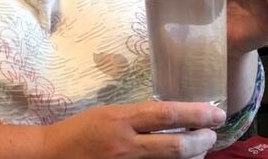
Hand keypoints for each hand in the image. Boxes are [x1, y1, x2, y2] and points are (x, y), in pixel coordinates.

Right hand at [42, 101, 225, 158]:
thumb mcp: (108, 114)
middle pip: (174, 146)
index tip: (215, 113)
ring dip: (191, 157)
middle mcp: (124, 144)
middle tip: (212, 135)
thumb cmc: (80, 131)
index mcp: (119, 119)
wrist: (51, 156)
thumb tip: (172, 119)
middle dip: (200, 141)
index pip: (165, 115)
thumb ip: (137, 117)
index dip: (195, 114)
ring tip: (200, 149)